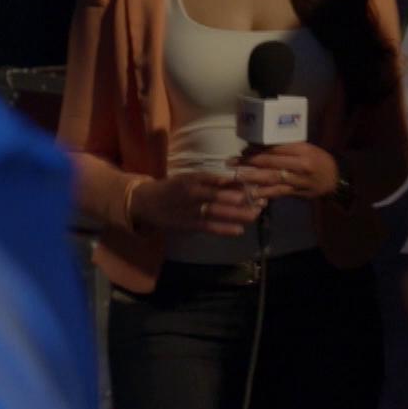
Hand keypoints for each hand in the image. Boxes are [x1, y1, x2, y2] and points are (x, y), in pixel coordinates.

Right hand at [129, 171, 261, 237]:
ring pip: (216, 212)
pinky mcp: (187, 225)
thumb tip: (237, 182)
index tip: (256, 183)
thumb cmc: (173, 189)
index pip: (219, 179)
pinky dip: (224, 229)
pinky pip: (208, 227)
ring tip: (255, 215)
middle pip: (220, 195)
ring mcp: (189, 210)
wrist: (146, 203)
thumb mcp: (190, 179)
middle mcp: (192, 192)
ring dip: (237, 214)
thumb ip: (211, 181)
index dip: (239, 183)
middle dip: (242, 199)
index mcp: (194, 178)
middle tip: (261, 200)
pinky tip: (239, 230)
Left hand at [230, 142, 338, 202]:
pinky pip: (277, 193)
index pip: (275, 149)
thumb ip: (286, 148)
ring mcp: (297, 181)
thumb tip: (261, 145)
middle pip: (270, 163)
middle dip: (249, 162)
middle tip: (231, 162)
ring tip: (236, 176)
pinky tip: (251, 193)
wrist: (335, 179)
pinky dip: (264, 193)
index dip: (258, 149)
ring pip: (271, 178)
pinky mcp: (296, 193)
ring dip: (252, 178)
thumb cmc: (318, 160)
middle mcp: (300, 165)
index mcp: (302, 150)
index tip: (242, 150)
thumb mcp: (306, 148)